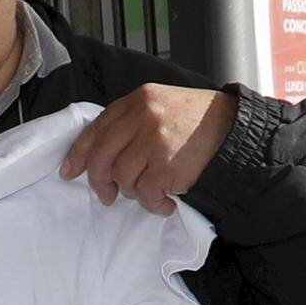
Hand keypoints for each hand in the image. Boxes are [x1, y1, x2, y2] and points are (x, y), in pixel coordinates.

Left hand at [64, 84, 237, 211]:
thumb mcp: (162, 106)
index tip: (70, 170)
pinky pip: (145, 193)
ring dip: (134, 192)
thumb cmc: (198, 122)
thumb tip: (101, 151)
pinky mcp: (166, 166)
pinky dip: (153, 204)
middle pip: (102, 156)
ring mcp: (154, 141)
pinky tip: (166, 202)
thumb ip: (133, 121)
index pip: (96, 128)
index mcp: (138, 100)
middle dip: (99, 181)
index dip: (79, 153)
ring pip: (123, 177)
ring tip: (153, 191)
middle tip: (106, 195)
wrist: (235, 130)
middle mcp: (142, 117)